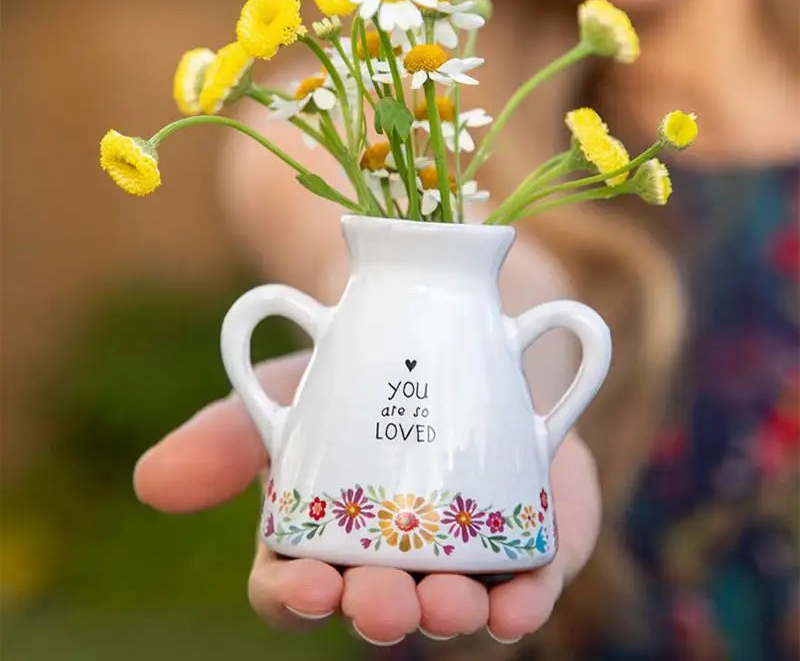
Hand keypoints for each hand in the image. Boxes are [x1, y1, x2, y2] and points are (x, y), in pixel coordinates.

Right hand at [134, 351, 601, 645]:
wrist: (447, 325)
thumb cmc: (356, 368)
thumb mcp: (291, 385)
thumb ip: (228, 431)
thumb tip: (153, 482)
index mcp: (320, 534)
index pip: (295, 587)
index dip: (295, 599)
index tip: (305, 586)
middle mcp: (389, 558)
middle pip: (377, 604)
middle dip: (378, 613)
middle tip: (379, 601)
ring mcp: (460, 551)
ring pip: (454, 604)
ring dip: (451, 617)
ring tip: (446, 602)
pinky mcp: (527, 536)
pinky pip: (531, 579)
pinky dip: (528, 597)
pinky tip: (521, 600)